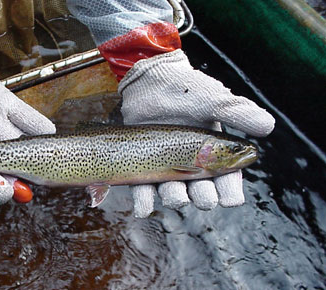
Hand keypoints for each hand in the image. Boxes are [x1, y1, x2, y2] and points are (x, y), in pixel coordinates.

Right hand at [0, 23, 54, 203]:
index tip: (11, 192)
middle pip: (4, 164)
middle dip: (22, 175)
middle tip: (42, 181)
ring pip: (17, 142)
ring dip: (34, 152)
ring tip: (52, 159)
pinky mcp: (0, 100)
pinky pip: (24, 116)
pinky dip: (37, 125)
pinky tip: (50, 132)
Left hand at [119, 49, 274, 216]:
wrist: (150, 80)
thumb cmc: (186, 90)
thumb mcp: (213, 100)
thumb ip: (238, 113)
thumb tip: (267, 126)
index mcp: (215, 154)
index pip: (228, 181)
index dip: (230, 193)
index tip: (230, 199)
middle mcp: (192, 165)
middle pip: (202, 193)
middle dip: (205, 199)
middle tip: (204, 196)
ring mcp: (167, 167)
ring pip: (174, 195)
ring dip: (177, 200)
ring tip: (177, 196)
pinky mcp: (144, 166)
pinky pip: (144, 191)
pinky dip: (143, 202)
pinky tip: (143, 208)